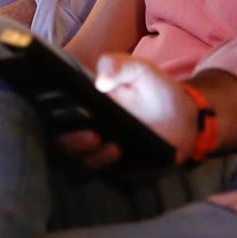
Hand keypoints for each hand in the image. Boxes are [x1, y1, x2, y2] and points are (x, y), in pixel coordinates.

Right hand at [52, 54, 193, 169]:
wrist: (186, 118)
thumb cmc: (156, 90)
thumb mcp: (140, 69)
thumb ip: (120, 65)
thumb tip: (100, 80)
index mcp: (87, 104)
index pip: (58, 112)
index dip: (51, 113)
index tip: (56, 110)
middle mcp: (88, 129)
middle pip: (63, 141)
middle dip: (70, 141)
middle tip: (90, 135)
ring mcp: (101, 150)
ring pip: (81, 161)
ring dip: (90, 155)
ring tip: (109, 144)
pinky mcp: (118, 168)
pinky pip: (106, 172)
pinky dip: (109, 164)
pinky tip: (120, 152)